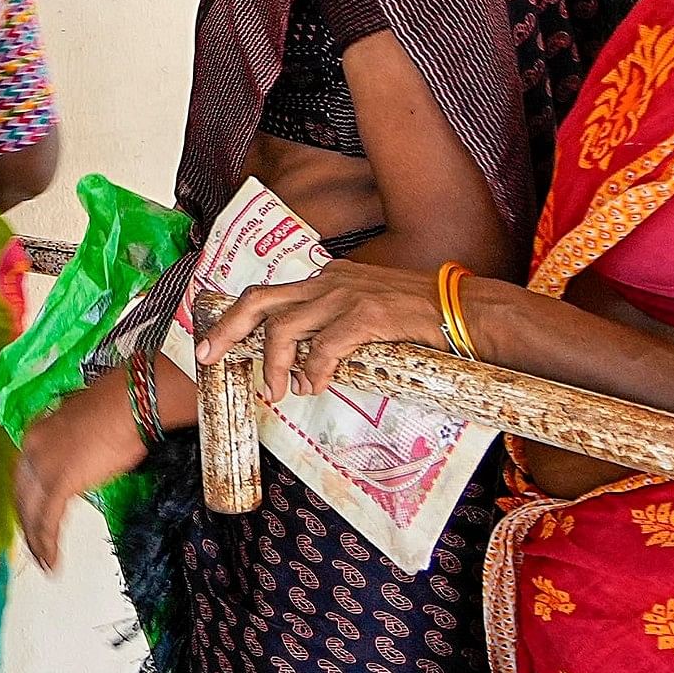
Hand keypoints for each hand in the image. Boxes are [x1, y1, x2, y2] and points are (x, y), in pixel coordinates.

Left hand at [12, 379, 148, 569]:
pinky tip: (52, 563)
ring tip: (44, 563)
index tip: (32, 516)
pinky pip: (48, 522)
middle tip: (35, 547)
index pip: (24, 475)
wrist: (128, 403)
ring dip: (36, 542)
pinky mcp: (59, 484)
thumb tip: (84, 454)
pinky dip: (47, 545)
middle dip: (27, 524)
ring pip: (31, 513)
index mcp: (37, 433)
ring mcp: (43, 467)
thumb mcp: (86, 424)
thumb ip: (75, 443)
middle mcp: (32, 450)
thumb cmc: (119, 408)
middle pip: (22, 496)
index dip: (26, 499)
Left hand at [192, 262, 446, 400]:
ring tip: (279, 391)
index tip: (213, 342)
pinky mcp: (367, 315)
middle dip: (227, 329)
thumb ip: (336, 329)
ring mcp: (347, 296)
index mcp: (328, 280)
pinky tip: (316, 386)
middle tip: (208, 358)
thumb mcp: (368, 315)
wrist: (465, 310)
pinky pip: (324, 346)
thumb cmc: (420, 320)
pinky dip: (313, 370)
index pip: (270, 294)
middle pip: (259, 300)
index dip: (236, 318)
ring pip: (285, 327)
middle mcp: (330, 282)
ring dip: (273, 364)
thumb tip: (308, 364)